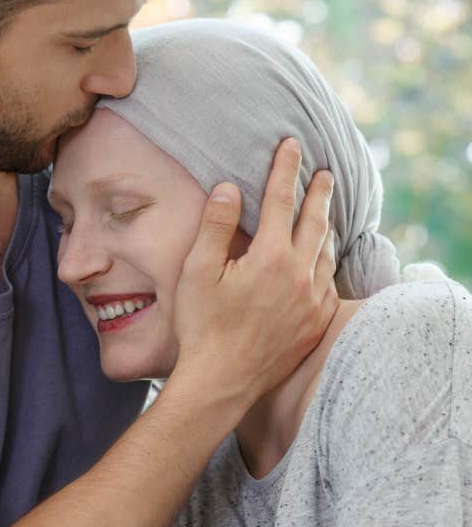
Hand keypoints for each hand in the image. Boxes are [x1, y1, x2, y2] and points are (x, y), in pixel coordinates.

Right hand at [172, 138, 336, 403]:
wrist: (222, 381)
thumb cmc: (202, 327)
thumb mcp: (197, 272)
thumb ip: (215, 226)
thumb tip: (230, 187)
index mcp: (271, 257)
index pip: (281, 200)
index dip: (285, 169)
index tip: (291, 144)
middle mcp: (300, 275)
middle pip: (315, 221)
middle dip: (318, 192)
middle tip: (324, 172)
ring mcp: (313, 302)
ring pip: (326, 252)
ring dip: (326, 225)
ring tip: (325, 211)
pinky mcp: (315, 324)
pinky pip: (329, 283)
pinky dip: (326, 262)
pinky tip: (321, 260)